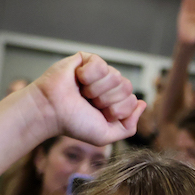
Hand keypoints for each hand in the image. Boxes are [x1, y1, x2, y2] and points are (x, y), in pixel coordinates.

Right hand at [31, 53, 145, 146]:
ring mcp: (99, 72)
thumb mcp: (105, 134)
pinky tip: (77, 80)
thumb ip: (128, 126)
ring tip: (81, 93)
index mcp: (114, 102)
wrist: (51, 111)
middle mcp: (109, 86)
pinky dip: (87, 76)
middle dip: (107, 100)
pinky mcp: (88, 59)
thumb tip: (143, 104)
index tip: (98, 114)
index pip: (132, 100)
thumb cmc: (74, 123)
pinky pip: (101, 64)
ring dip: (96, 89)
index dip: (116, 110)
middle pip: (127, 87)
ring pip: (116, 76)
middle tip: (88, 103)